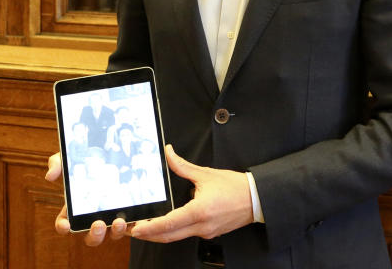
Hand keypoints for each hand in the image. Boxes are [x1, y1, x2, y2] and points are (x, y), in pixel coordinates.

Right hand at [44, 151, 130, 245]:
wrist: (113, 152)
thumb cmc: (86, 159)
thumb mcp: (70, 158)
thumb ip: (57, 164)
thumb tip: (50, 176)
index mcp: (74, 209)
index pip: (64, 224)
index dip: (63, 227)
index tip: (66, 225)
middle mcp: (92, 217)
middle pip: (91, 237)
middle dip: (94, 235)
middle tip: (98, 224)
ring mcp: (110, 217)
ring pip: (111, 234)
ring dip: (115, 232)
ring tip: (119, 221)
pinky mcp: (127, 213)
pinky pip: (131, 225)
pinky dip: (133, 225)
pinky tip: (135, 218)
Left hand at [130, 145, 253, 242]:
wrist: (256, 199)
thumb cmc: (235, 187)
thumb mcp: (206, 174)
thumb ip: (182, 166)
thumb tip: (169, 154)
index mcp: (199, 211)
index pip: (168, 224)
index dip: (150, 228)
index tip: (136, 228)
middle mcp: (202, 226)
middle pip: (169, 236)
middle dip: (150, 235)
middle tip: (135, 230)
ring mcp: (206, 232)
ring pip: (177, 237)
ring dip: (161, 233)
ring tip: (147, 227)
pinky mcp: (210, 233)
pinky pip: (188, 233)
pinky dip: (175, 230)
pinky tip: (169, 223)